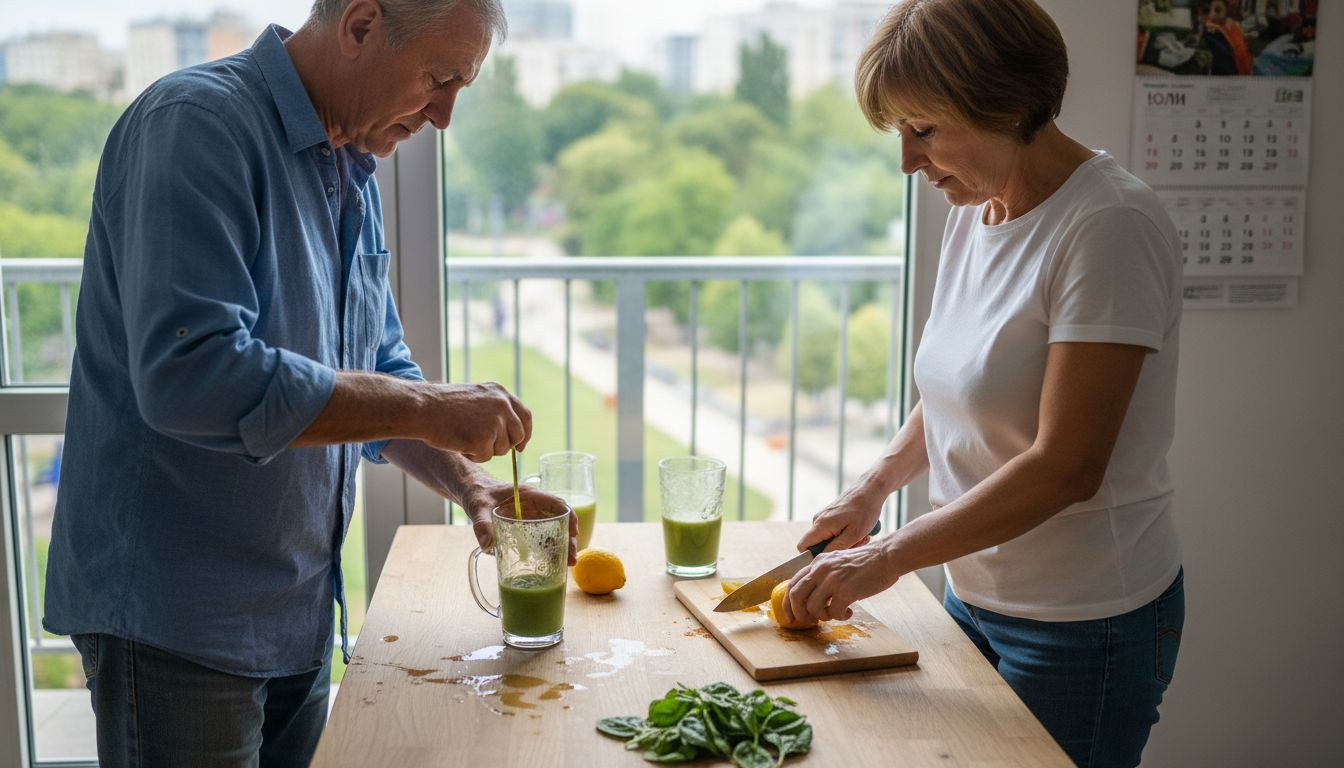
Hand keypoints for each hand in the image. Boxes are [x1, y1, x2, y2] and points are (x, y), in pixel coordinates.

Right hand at [417, 382, 531, 461]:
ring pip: (502, 449)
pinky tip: (460, 444)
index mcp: (501, 393)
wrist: (422, 408)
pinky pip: (486, 457)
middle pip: (517, 435)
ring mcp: (495, 422)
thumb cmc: (442, 406)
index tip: (521, 446)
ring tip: (464, 438)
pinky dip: (473, 456)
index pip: (525, 416)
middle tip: (485, 447)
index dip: (525, 433)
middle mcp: (502, 405)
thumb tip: (511, 430)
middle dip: (504, 446)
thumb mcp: (476, 397)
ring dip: (485, 450)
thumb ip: (495, 409)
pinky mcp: (484, 439)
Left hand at [464, 481, 578, 565]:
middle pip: (560, 520)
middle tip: (571, 560)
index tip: (574, 533)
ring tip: (567, 565)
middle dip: (569, 539)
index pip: (556, 503)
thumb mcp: (478, 507)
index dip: (569, 517)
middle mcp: (534, 506)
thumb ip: (481, 524)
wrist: (473, 493)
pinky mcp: (526, 527)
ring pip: (554, 530)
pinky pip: (543, 537)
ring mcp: (532, 517)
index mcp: (528, 495)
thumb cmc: (478, 495)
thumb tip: (487, 545)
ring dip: (562, 546)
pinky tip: (552, 563)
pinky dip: (549, 549)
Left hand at [783, 541, 899, 623]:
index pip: (792, 583)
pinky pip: (833, 612)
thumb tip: (811, 598)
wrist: (886, 556)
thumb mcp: (837, 562)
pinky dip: (840, 617)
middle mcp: (821, 569)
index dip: (788, 603)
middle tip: (810, 622)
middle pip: (796, 596)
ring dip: (823, 616)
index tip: (791, 616)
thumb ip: (823, 574)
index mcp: (817, 562)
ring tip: (835, 614)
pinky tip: (849, 612)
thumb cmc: (866, 562)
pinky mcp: (845, 590)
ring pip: (813, 607)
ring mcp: (832, 579)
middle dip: (799, 614)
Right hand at [796, 484, 884, 554]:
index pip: (802, 547)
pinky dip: (845, 535)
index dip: (812, 557)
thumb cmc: (864, 510)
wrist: (869, 489)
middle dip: (835, 549)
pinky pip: (832, 531)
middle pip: (817, 545)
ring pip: (827, 539)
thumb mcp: (854, 534)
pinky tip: (859, 531)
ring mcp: (823, 517)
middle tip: (856, 544)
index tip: (831, 558)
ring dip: (844, 542)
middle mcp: (818, 520)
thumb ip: (836, 548)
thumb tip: (821, 558)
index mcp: (820, 525)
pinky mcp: (830, 515)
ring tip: (861, 536)